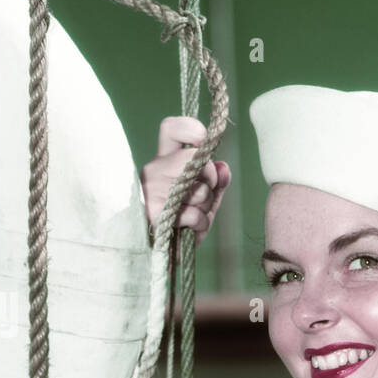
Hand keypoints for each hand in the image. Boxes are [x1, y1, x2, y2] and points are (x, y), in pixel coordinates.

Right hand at [140, 115, 230, 245]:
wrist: (158, 249)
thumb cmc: (183, 217)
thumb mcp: (205, 196)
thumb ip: (217, 181)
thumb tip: (224, 168)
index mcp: (165, 159)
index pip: (171, 128)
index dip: (191, 128)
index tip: (204, 142)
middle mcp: (154, 169)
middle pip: (193, 158)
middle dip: (211, 177)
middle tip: (208, 191)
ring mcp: (153, 190)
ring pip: (198, 189)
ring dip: (206, 205)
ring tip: (196, 212)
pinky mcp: (155, 213)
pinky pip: (194, 214)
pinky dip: (201, 223)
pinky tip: (193, 227)